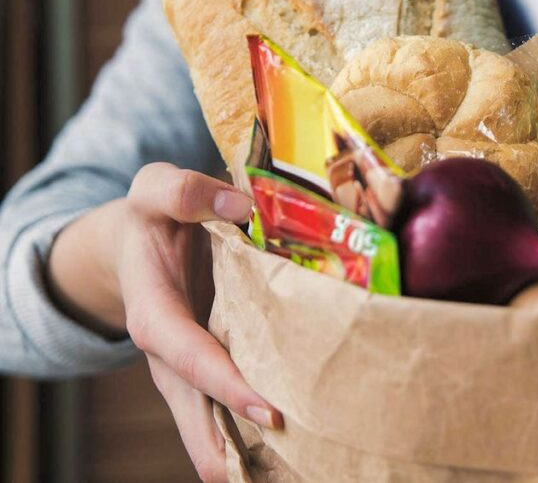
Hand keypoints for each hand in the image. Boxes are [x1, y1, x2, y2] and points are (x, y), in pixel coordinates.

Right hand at [49, 163, 281, 481]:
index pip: (190, 356)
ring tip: (293, 474)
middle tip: (276, 474)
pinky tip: (291, 450)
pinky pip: (227, 402)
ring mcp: (190, 364)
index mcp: (154, 313)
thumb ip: (184, 192)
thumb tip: (239, 209)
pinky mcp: (213, 361)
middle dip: (230, 448)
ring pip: (211, 419)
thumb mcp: (155, 188)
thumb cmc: (153, 215)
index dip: (225, 385)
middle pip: (197, 412)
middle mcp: (170, 352)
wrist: (138, 239)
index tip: (269, 412)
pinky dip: (249, 427)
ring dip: (243, 449)